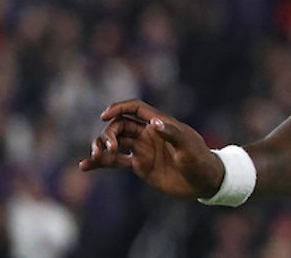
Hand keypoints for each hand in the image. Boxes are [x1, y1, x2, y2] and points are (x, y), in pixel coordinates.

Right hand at [79, 99, 224, 199]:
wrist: (204, 181)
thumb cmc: (200, 160)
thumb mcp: (188, 147)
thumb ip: (172, 134)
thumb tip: (154, 123)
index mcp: (160, 123)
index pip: (135, 109)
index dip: (119, 108)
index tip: (104, 116)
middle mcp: (149, 134)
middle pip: (121, 125)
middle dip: (109, 133)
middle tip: (108, 148)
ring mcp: (143, 149)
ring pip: (115, 142)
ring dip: (101, 146)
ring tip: (94, 156)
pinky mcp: (140, 165)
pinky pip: (115, 161)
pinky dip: (100, 163)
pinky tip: (85, 165)